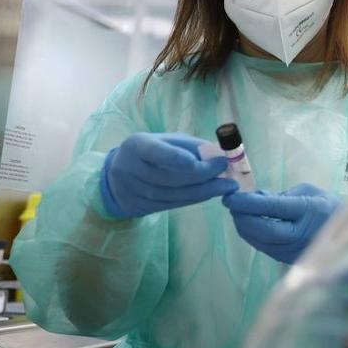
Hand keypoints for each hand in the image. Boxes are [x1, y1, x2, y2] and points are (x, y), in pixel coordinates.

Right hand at [100, 133, 236, 218]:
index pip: (154, 152)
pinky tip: (211, 193)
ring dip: (204, 191)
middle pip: (169, 178)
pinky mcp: (139, 207)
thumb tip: (221, 154)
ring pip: (172, 195)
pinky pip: (172, 204)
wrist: (118, 175)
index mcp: (136, 145)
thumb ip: (191, 146)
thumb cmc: (152, 151)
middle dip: (202, 177)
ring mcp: (132, 190)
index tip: (199, 162)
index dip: (175, 158)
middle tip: (228, 175)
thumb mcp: (167, 140)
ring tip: (226, 186)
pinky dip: (195, 199)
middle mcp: (130, 168)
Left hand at [222, 183, 340, 263]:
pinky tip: (249, 225)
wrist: (347, 234)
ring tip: (238, 212)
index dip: (249, 203)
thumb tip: (255, 198)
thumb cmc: (327, 207)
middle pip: (263, 231)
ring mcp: (295, 251)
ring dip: (244, 227)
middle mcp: (302, 234)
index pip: (273, 208)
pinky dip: (252, 236)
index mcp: (309, 211)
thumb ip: (281, 195)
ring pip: (261, 242)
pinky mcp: (289, 260)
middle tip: (231, 204)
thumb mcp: (309, 191)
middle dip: (242, 217)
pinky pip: (265, 248)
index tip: (230, 196)